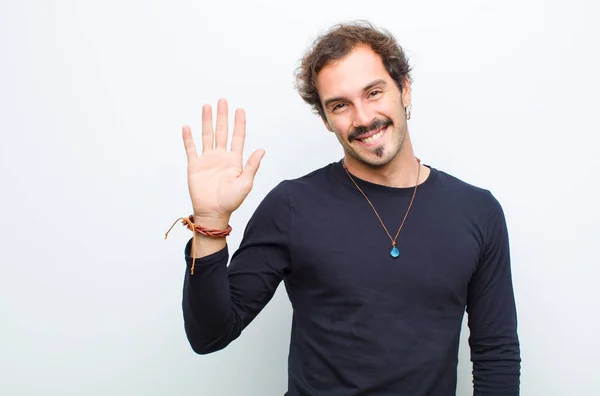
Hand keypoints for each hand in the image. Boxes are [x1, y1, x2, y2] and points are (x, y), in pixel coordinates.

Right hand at [182, 98, 264, 220]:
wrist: (213, 212)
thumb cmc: (231, 201)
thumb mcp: (245, 183)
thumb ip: (252, 166)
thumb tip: (261, 150)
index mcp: (234, 160)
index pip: (237, 137)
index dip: (239, 124)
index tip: (240, 110)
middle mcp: (221, 157)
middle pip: (221, 132)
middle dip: (222, 116)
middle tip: (223, 101)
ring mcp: (207, 160)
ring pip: (207, 136)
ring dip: (207, 121)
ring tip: (207, 107)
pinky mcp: (195, 166)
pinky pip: (191, 149)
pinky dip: (188, 138)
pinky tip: (187, 127)